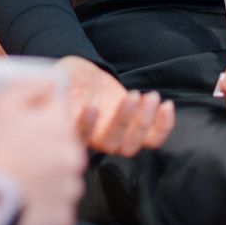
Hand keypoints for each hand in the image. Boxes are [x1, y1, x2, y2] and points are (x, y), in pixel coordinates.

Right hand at [0, 78, 87, 224]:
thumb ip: (29, 86)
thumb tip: (50, 82)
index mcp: (59, 126)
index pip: (58, 114)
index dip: (38, 120)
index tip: (20, 130)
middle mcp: (71, 156)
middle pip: (62, 148)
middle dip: (44, 150)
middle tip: (15, 157)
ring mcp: (68, 189)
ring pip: (62, 179)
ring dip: (46, 179)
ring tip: (17, 181)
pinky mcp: (61, 218)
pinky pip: (57, 209)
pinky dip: (44, 207)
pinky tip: (23, 202)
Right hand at [57, 55, 175, 155]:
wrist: (83, 79)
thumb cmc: (68, 79)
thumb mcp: (61, 79)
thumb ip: (60, 89)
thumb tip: (59, 94)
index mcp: (74, 131)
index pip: (79, 137)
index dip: (87, 126)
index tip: (92, 105)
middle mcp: (95, 141)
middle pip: (112, 145)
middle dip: (125, 121)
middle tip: (132, 95)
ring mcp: (117, 138)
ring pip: (133, 145)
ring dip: (146, 122)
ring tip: (151, 96)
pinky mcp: (134, 131)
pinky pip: (153, 140)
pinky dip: (164, 126)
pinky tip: (166, 104)